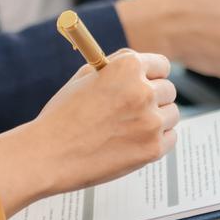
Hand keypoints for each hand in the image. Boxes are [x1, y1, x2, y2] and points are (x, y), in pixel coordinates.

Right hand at [0, 50, 178, 216]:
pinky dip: (157, 140)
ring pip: (172, 114)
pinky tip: (135, 142)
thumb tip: (138, 68)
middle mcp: (143, 91)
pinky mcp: (152, 149)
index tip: (149, 82)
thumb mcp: (84, 78)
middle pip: (169, 90)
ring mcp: (150, 121)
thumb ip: (115, 69)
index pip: (161, 65)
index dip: (153, 75)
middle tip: (135, 109)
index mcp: (127, 67)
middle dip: (154, 98)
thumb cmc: (61, 117)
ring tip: (131, 128)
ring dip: (157, 119)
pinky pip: (170, 138)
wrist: (47, 155)